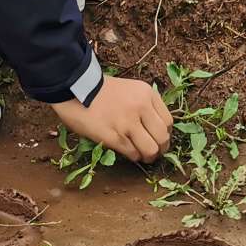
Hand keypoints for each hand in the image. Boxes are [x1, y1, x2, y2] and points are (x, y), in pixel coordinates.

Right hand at [53, 77, 170, 162]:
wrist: (77, 89)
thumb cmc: (103, 91)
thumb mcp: (132, 89)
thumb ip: (146, 105)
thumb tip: (157, 129)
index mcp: (147, 94)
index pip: (168, 122)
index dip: (165, 134)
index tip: (158, 138)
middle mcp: (141, 107)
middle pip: (162, 137)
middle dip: (160, 149)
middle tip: (153, 152)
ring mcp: (127, 122)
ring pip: (150, 149)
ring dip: (148, 156)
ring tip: (141, 155)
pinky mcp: (113, 136)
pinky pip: (133, 153)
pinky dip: (133, 157)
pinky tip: (129, 153)